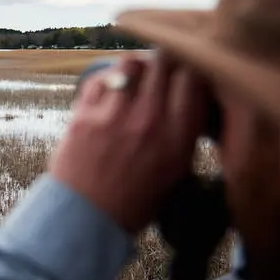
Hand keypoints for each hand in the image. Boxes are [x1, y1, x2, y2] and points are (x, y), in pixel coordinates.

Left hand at [50, 53, 208, 234]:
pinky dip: (108, 80)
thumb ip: (186, 133)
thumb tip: (192, 97)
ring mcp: (114, 115)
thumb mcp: (176, 172)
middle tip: (163, 68)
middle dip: (167, 59)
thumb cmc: (134, 200)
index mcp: (178, 137)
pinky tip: (110, 92)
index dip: (193, 66)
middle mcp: (150, 120)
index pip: (195, 78)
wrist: (87, 220)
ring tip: (136, 78)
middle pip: (166, 61)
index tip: (190, 68)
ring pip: (132, 63)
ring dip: (136, 67)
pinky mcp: (84, 115)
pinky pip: (100, 78)